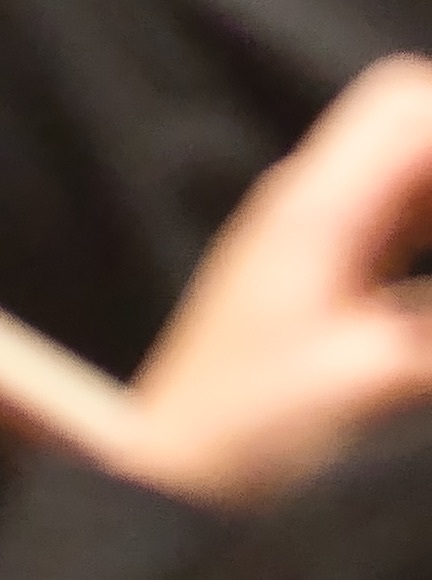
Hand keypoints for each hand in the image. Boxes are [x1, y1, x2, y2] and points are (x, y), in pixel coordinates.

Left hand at [120, 57, 431, 504]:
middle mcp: (311, 202)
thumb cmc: (242, 428)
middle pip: (410, 122)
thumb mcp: (357, 381)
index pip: (406, 111)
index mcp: (314, 208)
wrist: (172, 468)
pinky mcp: (326, 273)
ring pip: (408, 170)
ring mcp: (316, 234)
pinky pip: (402, 221)